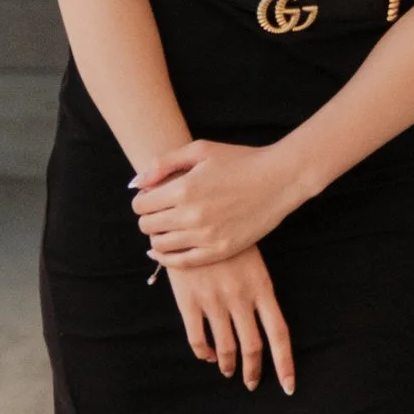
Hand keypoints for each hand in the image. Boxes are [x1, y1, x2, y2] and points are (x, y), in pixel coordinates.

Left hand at [130, 137, 301, 268]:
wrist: (278, 179)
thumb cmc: (240, 160)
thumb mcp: (200, 150)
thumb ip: (163, 164)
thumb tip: (135, 183)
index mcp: (184, 188)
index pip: (141, 205)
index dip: (141, 200)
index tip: (151, 196)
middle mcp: (191, 215)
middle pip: (147, 226)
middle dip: (147, 217)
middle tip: (159, 211)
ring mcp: (206, 236)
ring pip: (160, 246)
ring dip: (157, 236)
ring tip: (167, 226)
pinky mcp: (219, 251)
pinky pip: (181, 263)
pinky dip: (167, 258)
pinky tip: (163, 251)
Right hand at [162, 249, 294, 393]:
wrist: (192, 216)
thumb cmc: (228, 237)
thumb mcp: (253, 261)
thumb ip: (258, 292)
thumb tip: (260, 322)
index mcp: (261, 287)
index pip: (279, 333)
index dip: (285, 363)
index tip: (289, 386)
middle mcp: (240, 298)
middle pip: (252, 347)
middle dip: (252, 371)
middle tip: (251, 383)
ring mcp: (213, 301)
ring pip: (225, 347)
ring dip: (228, 364)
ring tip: (228, 370)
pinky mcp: (188, 301)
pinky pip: (197, 339)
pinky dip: (204, 353)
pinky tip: (207, 355)